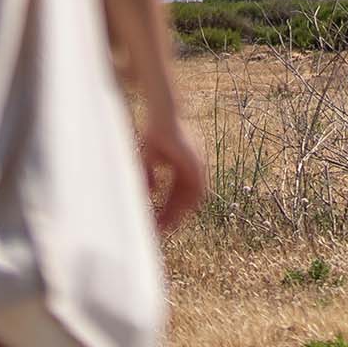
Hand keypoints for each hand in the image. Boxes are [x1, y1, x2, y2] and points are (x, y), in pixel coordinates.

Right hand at [141, 118, 206, 235]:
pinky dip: (187, 202)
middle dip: (174, 215)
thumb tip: (151, 191)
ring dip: (181, 213)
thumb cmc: (155, 133)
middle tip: (163, 230)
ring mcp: (197, 166)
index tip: (159, 222)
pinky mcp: (197, 164)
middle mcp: (193, 168)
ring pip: (194, 197)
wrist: (163, 116)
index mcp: (182, 166)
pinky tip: (177, 213)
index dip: (168, 208)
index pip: (177, 193)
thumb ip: (150, 176)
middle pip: (186, 198)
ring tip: (169, 226)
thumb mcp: (149, 159)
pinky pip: (196, 189)